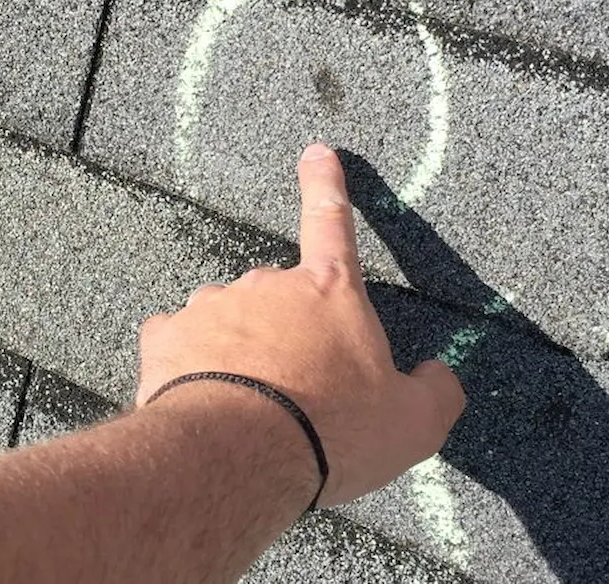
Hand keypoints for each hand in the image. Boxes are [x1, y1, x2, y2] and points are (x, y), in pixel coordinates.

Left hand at [136, 143, 464, 506]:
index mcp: (329, 291)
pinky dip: (189, 365)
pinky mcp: (168, 337)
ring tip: (249, 407)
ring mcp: (213, 306)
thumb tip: (440, 375)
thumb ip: (435, 390)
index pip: (332, 221)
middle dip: (285, 333)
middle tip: (295, 392)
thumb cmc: (333, 433)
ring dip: (237, 351)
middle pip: (279, 298)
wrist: (241, 458)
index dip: (326, 184)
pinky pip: (180, 342)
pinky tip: (200, 397)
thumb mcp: (413, 423)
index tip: (317, 151)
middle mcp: (269, 285)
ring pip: (229, 320)